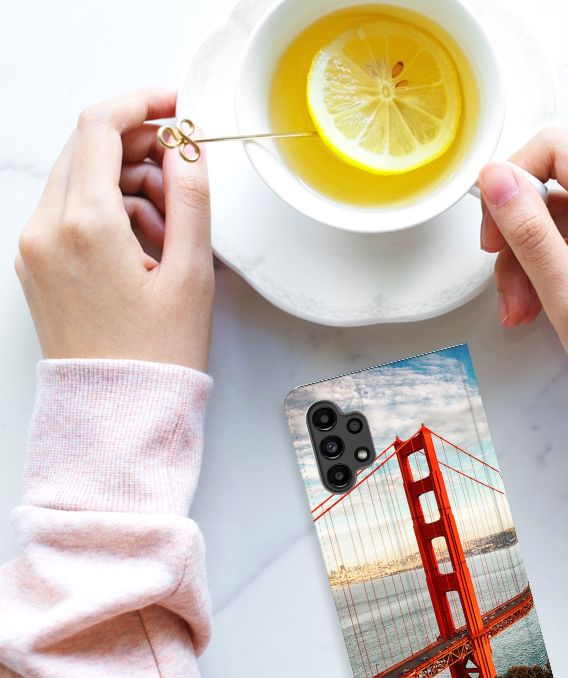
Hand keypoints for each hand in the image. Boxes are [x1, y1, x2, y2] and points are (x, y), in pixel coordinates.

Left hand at [15, 88, 213, 371]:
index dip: (143, 103)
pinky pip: (72, 210)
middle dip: (141, 147)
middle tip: (185, 174)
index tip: (176, 105)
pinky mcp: (37, 263)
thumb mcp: (191, 273)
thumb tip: (188, 147)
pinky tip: (147, 244)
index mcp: (85, 225)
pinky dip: (111, 209)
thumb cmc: (156, 354)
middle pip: (88, 147)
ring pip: (82, 178)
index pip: (101, 127)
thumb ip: (192, 198)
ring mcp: (35, 246)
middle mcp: (47, 229)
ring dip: (129, 182)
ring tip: (173, 228)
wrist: (117, 411)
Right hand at [478, 128, 567, 426]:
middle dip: (519, 231)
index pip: (558, 149)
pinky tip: (537, 307)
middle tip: (502, 279)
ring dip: (529, 257)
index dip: (513, 179)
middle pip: (557, 182)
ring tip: (519, 309)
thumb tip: (494, 177)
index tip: (492, 228)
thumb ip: (529, 233)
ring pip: (561, 214)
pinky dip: (550, 267)